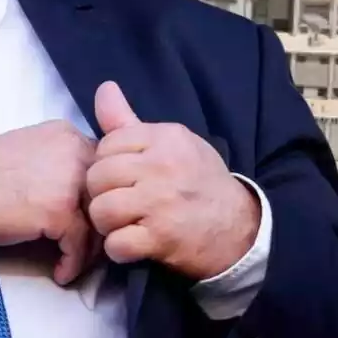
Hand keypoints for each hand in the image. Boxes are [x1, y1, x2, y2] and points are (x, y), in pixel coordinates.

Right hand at [0, 121, 98, 285]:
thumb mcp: (29, 150)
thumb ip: (58, 161)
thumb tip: (76, 189)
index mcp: (68, 135)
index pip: (103, 169)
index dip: (97, 199)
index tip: (89, 220)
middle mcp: (75, 152)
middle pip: (106, 195)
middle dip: (98, 225)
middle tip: (86, 247)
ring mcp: (69, 181)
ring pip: (98, 222)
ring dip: (89, 249)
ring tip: (73, 262)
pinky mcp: (59, 210)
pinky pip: (79, 245)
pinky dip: (72, 263)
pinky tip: (60, 272)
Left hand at [85, 81, 259, 280]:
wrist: (240, 228)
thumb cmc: (202, 181)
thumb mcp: (174, 143)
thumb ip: (131, 121)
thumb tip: (104, 87)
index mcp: (164, 137)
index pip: (107, 145)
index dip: (106, 164)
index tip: (121, 178)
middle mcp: (162, 165)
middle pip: (98, 177)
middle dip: (101, 194)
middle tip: (118, 204)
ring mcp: (161, 202)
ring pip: (101, 209)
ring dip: (106, 224)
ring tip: (122, 225)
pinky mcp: (161, 238)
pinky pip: (116, 243)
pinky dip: (119, 250)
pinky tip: (131, 246)